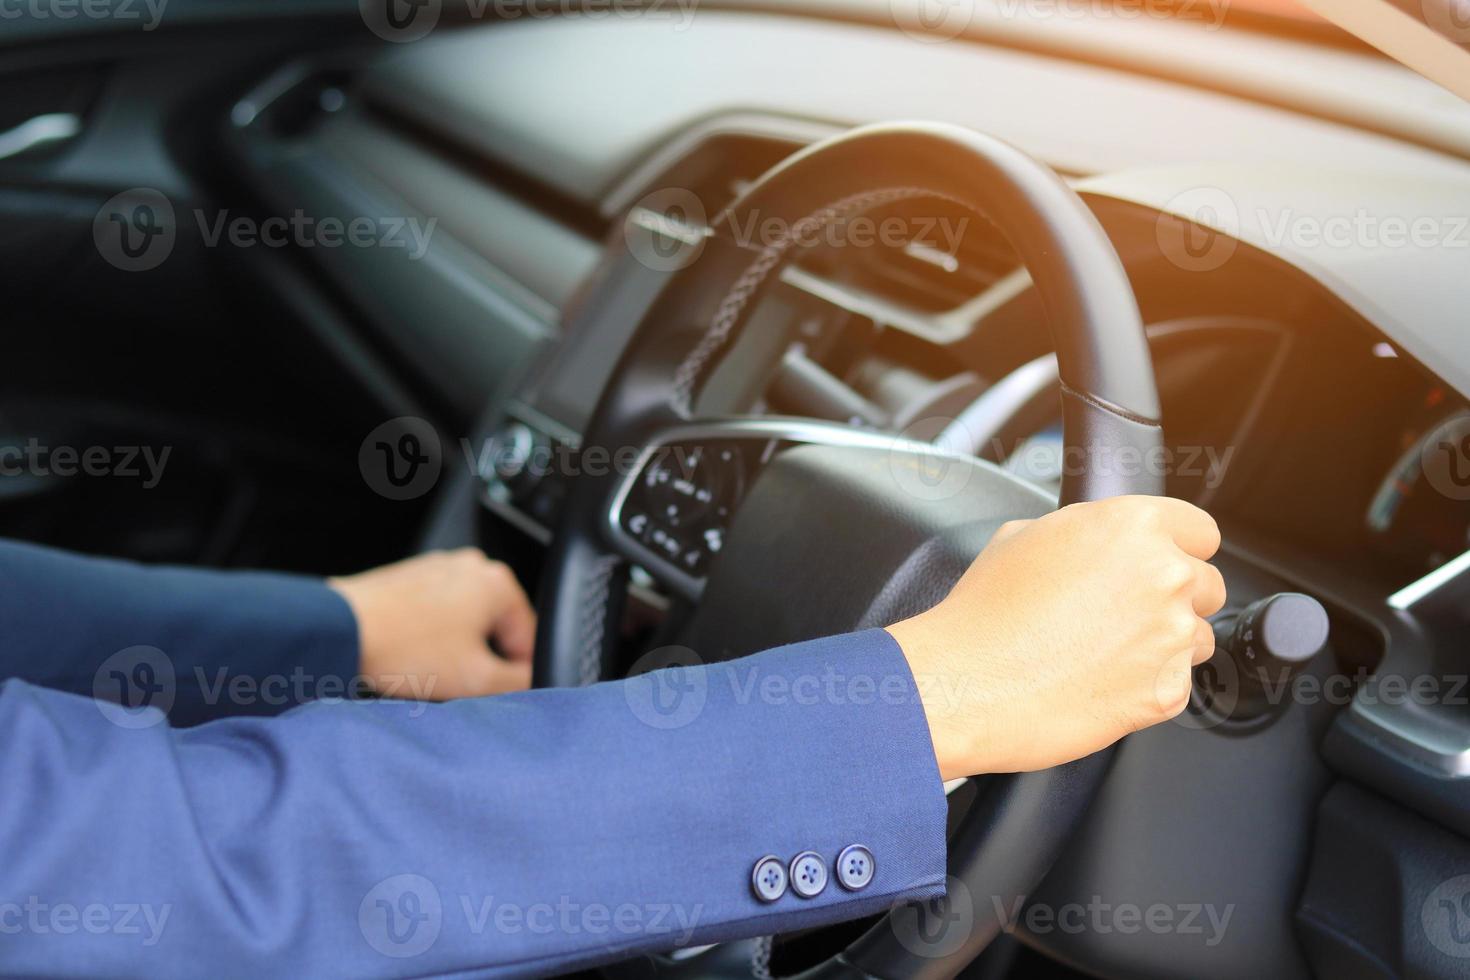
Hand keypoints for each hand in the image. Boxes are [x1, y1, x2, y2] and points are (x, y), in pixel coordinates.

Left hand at [328, 548, 536, 700]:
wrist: (339, 628)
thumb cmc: (401, 647)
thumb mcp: (476, 679)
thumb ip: (519, 682)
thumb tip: (531, 680)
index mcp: (497, 582)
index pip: (528, 638)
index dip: (518, 674)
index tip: (499, 692)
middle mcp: (470, 566)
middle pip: (495, 628)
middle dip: (481, 658)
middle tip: (456, 683)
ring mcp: (437, 568)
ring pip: (464, 621)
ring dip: (454, 648)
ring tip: (427, 669)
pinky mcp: (409, 578)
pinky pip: (435, 614)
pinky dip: (429, 637)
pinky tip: (409, 656)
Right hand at [886, 496, 1225, 779]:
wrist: (965, 684)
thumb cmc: (983, 614)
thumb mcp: (1020, 538)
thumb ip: (1080, 532)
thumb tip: (1093, 542)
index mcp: (1132, 525)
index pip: (1200, 531)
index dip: (1178, 549)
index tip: (1163, 564)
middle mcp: (1164, 574)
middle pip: (1207, 585)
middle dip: (1172, 599)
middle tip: (1121, 616)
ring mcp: (1171, 635)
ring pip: (1198, 638)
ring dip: (1165, 645)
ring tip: (1104, 654)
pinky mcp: (1167, 691)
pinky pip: (1176, 685)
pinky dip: (1146, 687)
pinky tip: (1098, 682)